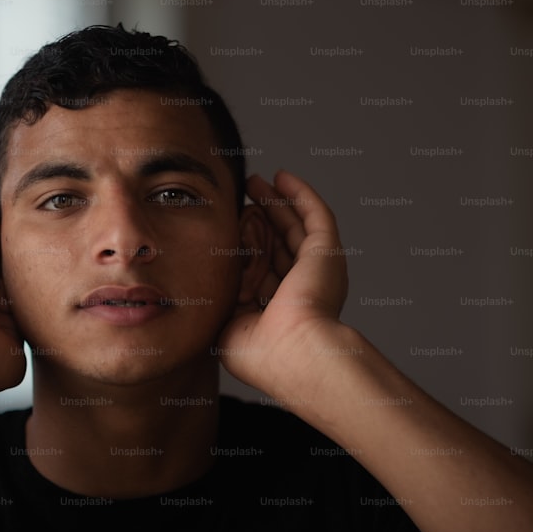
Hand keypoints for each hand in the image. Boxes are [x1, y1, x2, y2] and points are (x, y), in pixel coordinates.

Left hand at [218, 170, 349, 396]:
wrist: (295, 354)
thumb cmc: (261, 354)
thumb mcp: (227, 328)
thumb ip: (220, 304)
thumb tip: (206, 283)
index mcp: (280, 310)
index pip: (260, 269)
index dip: (244, 248)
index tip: (224, 229)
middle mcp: (301, 288)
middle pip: (277, 243)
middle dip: (260, 218)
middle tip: (241, 194)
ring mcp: (317, 269)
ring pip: (294, 226)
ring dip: (276, 201)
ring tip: (254, 181)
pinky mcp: (326, 252)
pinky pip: (315, 215)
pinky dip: (300, 194)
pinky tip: (282, 177)